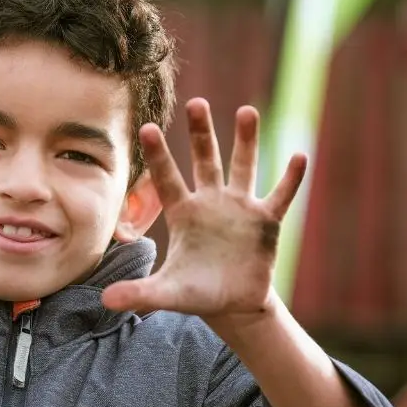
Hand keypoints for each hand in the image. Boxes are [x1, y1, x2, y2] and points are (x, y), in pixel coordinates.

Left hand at [101, 100, 306, 321]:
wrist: (234, 304)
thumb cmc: (197, 293)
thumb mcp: (167, 294)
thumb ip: (139, 294)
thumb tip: (106, 301)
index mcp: (183, 214)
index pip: (167, 180)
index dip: (159, 156)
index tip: (147, 128)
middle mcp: (211, 202)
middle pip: (205, 160)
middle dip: (201, 133)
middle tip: (197, 102)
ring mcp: (240, 208)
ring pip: (243, 166)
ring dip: (246, 141)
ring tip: (247, 111)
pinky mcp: (266, 220)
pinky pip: (280, 194)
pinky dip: (291, 178)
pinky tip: (300, 156)